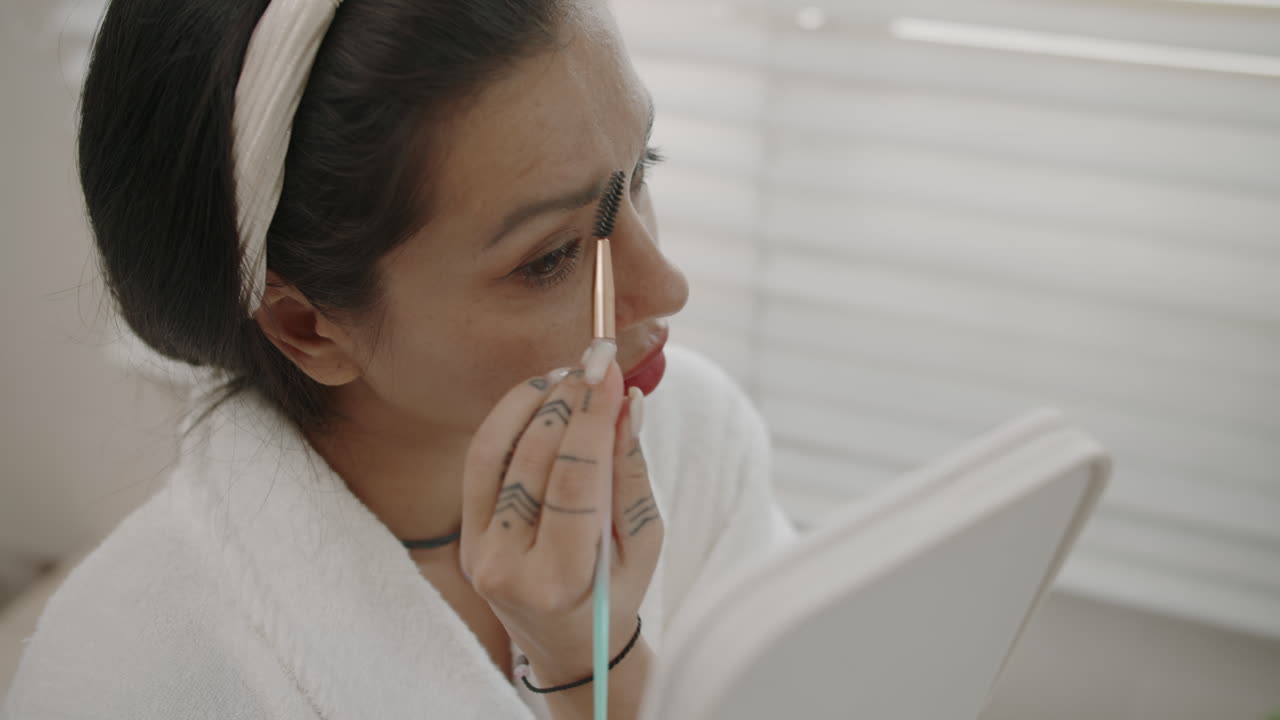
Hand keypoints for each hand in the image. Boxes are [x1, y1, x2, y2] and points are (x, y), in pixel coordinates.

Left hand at [459, 350, 662, 685]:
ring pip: (498, 452)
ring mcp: (476, 548)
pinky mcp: (464, 530)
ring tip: (571, 373)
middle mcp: (504, 567)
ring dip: (535, 401)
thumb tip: (625, 403)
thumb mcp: (643, 542)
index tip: (613, 372)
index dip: (593, 421)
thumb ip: (631, 473)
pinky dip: (509, 418)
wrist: (567, 642)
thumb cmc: (616, 592)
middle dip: (569, 402)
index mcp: (557, 581)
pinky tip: (541, 394)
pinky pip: (481, 459)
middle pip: (534, 461)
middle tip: (597, 361)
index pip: (574, 483)